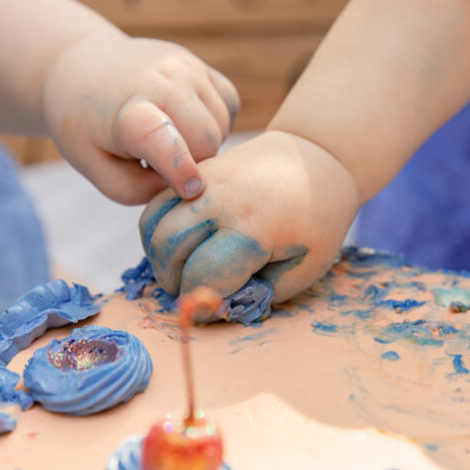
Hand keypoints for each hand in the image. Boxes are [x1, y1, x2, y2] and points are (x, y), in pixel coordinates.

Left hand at [42, 33, 238, 204]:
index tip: (191, 189)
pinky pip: (228, 105)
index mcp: (127, 112)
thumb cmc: (87, 128)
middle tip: (163, 166)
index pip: (157, 136)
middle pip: (206, 138)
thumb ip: (138, 189)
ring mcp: (186, 68)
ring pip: (221, 124)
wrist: (83, 68)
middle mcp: (161, 80)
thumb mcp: (95, 169)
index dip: (179, 165)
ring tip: (169, 142)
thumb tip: (186, 186)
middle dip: (195, 163)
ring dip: (204, 144)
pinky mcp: (202, 66)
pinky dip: (215, 122)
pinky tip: (185, 123)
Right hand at [138, 130, 359, 304]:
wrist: (316, 158)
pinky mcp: (195, 174)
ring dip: (159, 258)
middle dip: (173, 282)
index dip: (202, 303)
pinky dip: (157, 232)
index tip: (211, 311)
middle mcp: (219, 200)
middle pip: (167, 249)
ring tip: (183, 271)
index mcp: (253, 227)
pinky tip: (179, 247)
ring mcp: (203, 182)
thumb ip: (263, 293)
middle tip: (192, 292)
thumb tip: (221, 306)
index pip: (203, 275)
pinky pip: (156, 207)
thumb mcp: (305, 266)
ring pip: (152, 226)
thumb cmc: (317, 219)